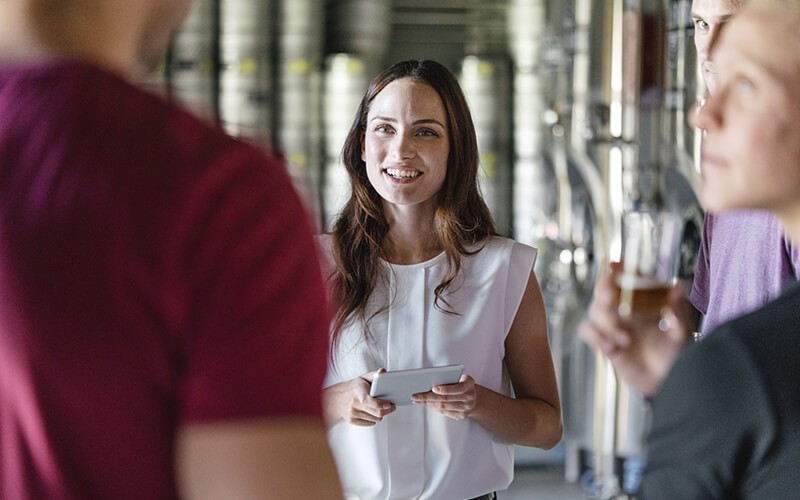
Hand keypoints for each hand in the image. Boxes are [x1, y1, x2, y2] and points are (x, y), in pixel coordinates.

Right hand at [323, 369, 395, 426]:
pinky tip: (371, 412)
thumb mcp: (363, 378)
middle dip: (387, 411)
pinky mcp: (352, 421)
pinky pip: (370, 423)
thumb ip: (374, 375)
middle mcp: (355, 404)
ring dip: (380, 414)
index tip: (390, 404)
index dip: (383, 405)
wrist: (336, 398)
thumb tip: (383, 371)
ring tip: (379, 407)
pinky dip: (374, 419)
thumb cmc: (353, 388)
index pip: (372, 402)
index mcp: (358, 392)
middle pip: (377, 413)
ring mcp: (353, 414)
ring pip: (375, 419)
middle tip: (391, 406)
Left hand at [410, 374, 476, 419]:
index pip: (458, 388)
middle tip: (415, 395)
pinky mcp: (461, 415)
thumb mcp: (459, 377)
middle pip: (446, 399)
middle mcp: (469, 397)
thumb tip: (428, 382)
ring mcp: (466, 408)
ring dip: (428, 404)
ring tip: (416, 400)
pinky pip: (444, 412)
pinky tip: (425, 404)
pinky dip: (433, 408)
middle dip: (428, 397)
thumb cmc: (462, 383)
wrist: (475, 397)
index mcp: (469, 384)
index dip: (445, 389)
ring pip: (443, 407)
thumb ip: (448, 378)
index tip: (433, 388)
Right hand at [579, 262, 690, 395]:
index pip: (628, 280)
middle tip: (609, 296)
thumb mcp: (682, 333)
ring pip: (595, 311)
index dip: (618, 270)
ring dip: (606, 322)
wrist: (668, 384)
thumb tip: (678, 286)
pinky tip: (611, 347)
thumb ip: (678, 311)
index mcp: (644, 304)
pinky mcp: (605, 343)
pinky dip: (595, 336)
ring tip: (625, 339)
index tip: (612, 264)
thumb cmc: (678, 356)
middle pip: (604, 292)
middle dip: (603, 291)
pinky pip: (588, 331)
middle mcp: (626, 311)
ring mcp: (614, 327)